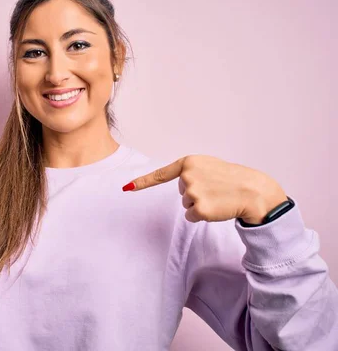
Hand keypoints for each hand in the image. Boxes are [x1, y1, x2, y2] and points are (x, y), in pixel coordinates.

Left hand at [123, 155, 287, 224]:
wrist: (253, 191)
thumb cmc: (232, 178)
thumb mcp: (209, 166)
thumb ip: (191, 172)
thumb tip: (181, 187)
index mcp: (189, 163)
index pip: (161, 175)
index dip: (142, 183)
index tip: (127, 188)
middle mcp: (187, 176)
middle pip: (181, 193)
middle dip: (196, 193)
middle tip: (215, 189)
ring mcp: (192, 193)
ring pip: (186, 205)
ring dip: (200, 204)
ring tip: (218, 196)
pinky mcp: (199, 209)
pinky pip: (192, 217)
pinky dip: (203, 216)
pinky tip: (217, 208)